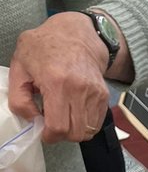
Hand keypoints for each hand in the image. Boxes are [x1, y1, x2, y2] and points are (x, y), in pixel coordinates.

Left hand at [8, 14, 109, 142]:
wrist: (75, 35)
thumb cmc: (45, 47)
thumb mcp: (19, 66)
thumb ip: (19, 98)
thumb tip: (32, 120)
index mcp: (56, 82)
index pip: (58, 127)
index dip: (49, 136)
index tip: (44, 131)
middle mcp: (79, 89)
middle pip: (74, 133)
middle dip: (62, 134)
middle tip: (53, 122)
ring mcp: (94, 93)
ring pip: (87, 131)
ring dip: (74, 130)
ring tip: (64, 114)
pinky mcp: (103, 96)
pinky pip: (96, 124)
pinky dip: (85, 124)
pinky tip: (74, 110)